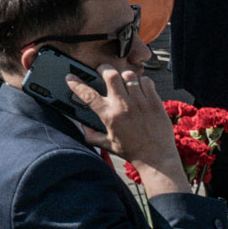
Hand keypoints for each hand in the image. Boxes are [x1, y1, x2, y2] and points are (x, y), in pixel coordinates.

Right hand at [64, 62, 183, 180]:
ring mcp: (140, 103)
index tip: (71, 77)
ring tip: (124, 83)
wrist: (156, 159)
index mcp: (110, 116)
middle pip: (110, 74)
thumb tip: (83, 127)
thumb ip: (92, 135)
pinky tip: (139, 89)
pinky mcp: (155, 102)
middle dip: (103, 69)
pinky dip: (141, 82)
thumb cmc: (133, 152)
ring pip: (129, 75)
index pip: (88, 95)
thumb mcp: (108, 145)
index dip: (76, 83)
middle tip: (102, 72)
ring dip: (124, 76)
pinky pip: (146, 81)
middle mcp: (124, 106)